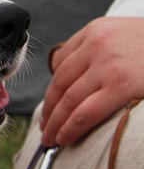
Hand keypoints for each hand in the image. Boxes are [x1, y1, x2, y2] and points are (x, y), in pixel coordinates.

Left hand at [40, 17, 143, 145]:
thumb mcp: (124, 34)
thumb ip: (98, 48)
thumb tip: (70, 76)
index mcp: (96, 30)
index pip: (61, 63)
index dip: (52, 90)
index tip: (50, 106)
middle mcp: (96, 44)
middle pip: (60, 83)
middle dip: (49, 109)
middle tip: (44, 127)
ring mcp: (108, 64)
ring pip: (68, 99)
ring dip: (55, 122)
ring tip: (51, 138)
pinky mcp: (122, 85)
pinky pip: (85, 112)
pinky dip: (70, 127)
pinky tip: (65, 138)